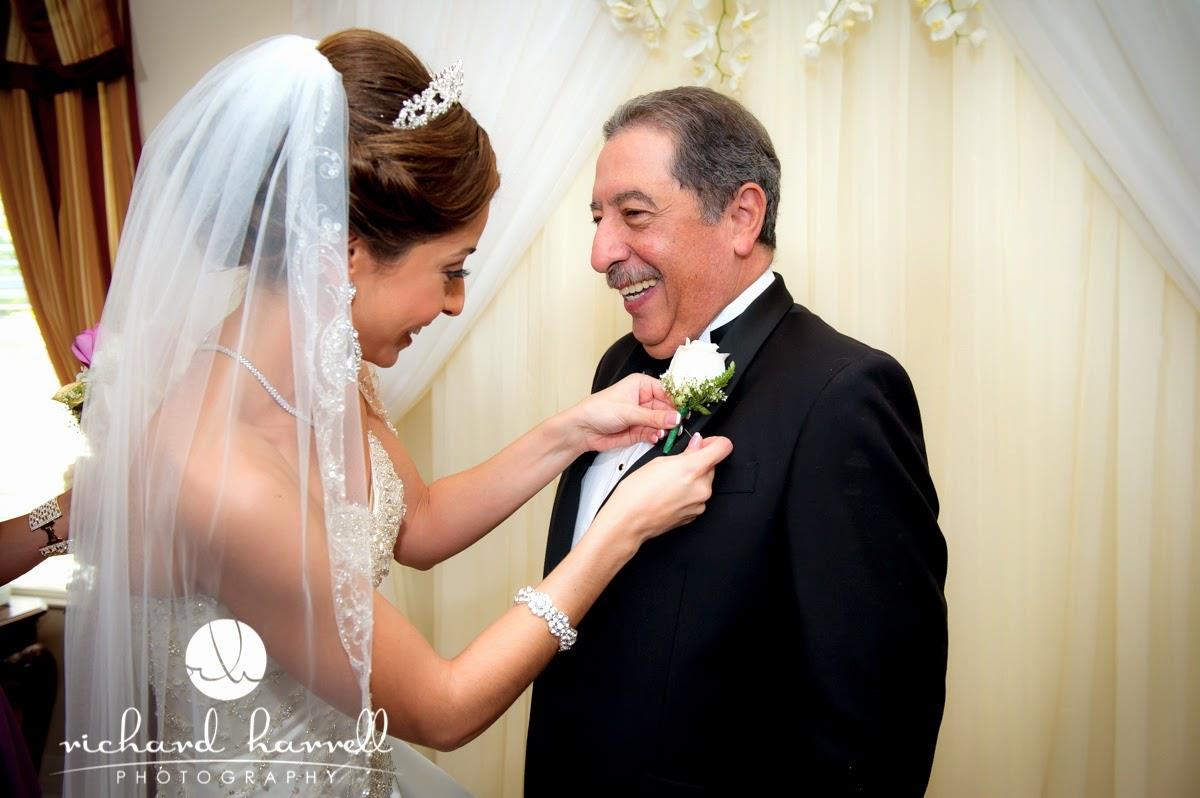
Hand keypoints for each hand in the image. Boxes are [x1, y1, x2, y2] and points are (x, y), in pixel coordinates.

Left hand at [563, 374, 680, 452]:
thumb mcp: (629, 411)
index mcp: (642, 385)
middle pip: (667, 409)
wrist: (582, 429)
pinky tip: (654, 437)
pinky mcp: (639, 430)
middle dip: (671, 419)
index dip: (677, 402)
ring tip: (661, 433)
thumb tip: (675, 417)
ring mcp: (642, 416)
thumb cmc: (598, 410)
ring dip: (663, 429)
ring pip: (662, 423)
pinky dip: (655, 436)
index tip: (685, 412)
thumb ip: (654, 417)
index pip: (667, 392)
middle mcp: (644, 399)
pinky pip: (654, 433)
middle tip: (676, 426)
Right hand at [598, 432, 732, 543]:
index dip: (715, 442)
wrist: (629, 521)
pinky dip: (689, 492)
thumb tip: (698, 444)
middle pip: (712, 465)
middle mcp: (701, 488)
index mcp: (693, 469)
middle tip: (677, 464)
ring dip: (693, 478)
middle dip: (699, 462)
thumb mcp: (659, 461)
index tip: (704, 444)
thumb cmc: (636, 492)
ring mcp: (700, 503)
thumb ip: (686, 452)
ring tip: (669, 482)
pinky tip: (670, 494)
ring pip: (704, 481)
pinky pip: (698, 496)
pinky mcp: (695, 514)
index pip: (723, 447)